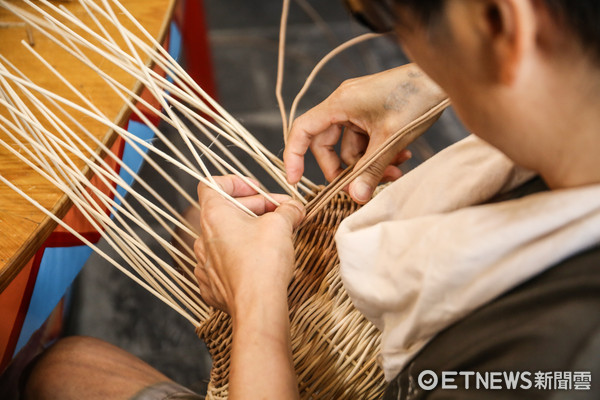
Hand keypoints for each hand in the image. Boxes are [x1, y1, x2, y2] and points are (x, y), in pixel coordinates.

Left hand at [194, 175, 304, 316]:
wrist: (257, 306)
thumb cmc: (264, 262)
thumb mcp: (281, 224)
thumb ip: (288, 210)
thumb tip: (294, 208)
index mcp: (214, 215)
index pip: (212, 184)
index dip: (236, 182)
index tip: (257, 189)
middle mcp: (203, 237)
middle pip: (227, 211)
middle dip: (257, 208)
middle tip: (283, 213)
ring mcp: (205, 263)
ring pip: (227, 238)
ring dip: (249, 233)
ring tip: (275, 238)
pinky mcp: (212, 284)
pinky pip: (225, 264)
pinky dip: (242, 258)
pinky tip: (261, 261)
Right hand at [284, 63, 445, 203]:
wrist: (443, 78)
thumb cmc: (418, 97)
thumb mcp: (392, 139)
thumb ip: (371, 170)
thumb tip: (356, 196)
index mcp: (340, 103)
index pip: (303, 129)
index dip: (294, 155)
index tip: (295, 179)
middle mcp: (345, 104)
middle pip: (328, 145)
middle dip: (345, 169)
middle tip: (361, 188)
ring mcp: (359, 108)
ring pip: (351, 146)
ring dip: (369, 163)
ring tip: (395, 171)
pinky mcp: (373, 113)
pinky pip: (366, 140)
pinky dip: (378, 152)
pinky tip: (401, 158)